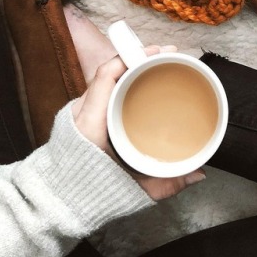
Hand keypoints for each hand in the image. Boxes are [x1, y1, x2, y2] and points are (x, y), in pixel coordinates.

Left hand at [71, 46, 205, 200]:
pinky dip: (121, 79)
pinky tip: (139, 80)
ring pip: (106, 78)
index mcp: (91, 124)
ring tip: (157, 63)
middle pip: (110, 71)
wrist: (58, 204)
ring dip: (130, 67)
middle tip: (168, 55)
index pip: (106, 75)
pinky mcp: (81, 117)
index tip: (157, 52)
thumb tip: (198, 174)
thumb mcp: (134, 189)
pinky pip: (102, 89)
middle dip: (139, 57)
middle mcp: (83, 112)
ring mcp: (80, 112)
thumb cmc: (91, 194)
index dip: (131, 57)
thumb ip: (167, 182)